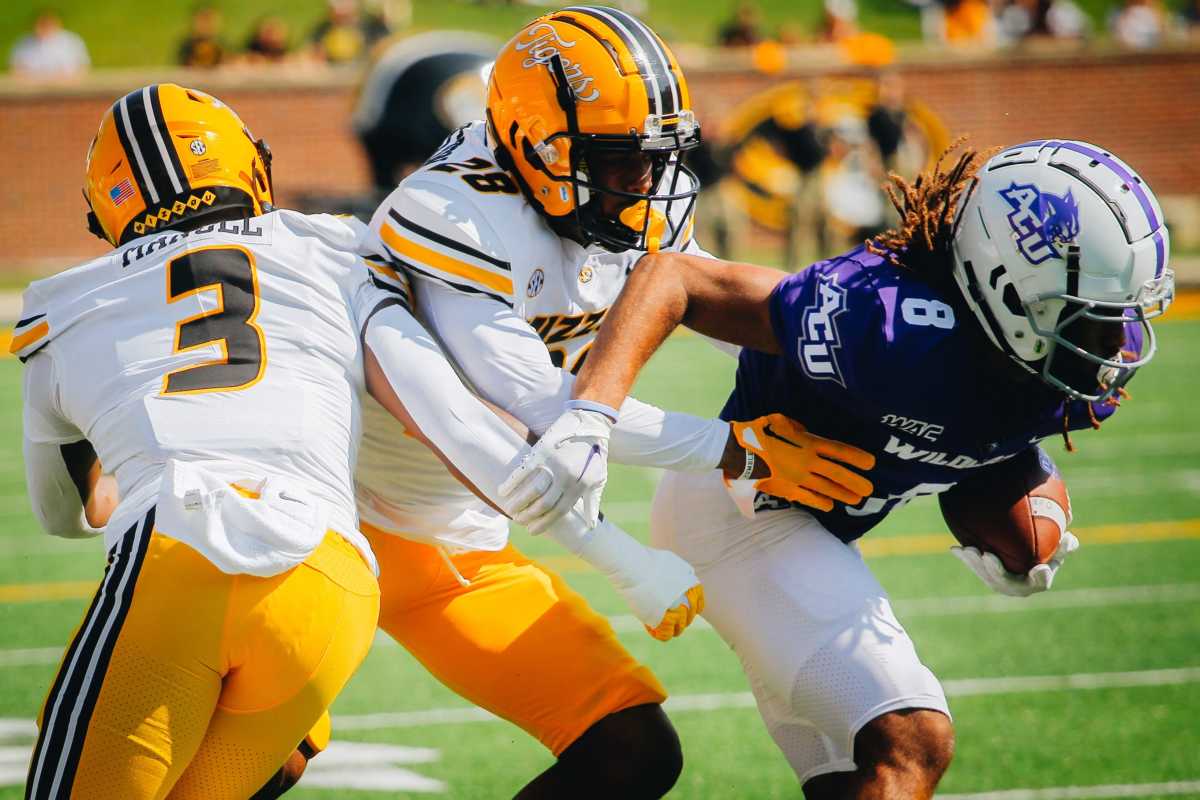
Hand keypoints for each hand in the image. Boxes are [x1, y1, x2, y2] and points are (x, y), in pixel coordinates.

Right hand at [499, 407, 614, 533]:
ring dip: (518, 502)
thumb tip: (591, 526)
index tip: (531, 531)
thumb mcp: (598, 479)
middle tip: (518, 520)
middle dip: (528, 515)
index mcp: (579, 487)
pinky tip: (502, 490)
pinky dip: (511, 482)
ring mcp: (554, 464)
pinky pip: (524, 470)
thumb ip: (592, 503)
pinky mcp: (542, 451)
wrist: (591, 423)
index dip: (543, 523)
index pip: (558, 512)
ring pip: (532, 490)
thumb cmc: (595, 454)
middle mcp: (566, 478)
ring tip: (509, 509)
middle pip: (543, 504)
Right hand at [548, 514, 704, 638]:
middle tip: (673, 621)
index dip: (692, 610)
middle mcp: (686, 599)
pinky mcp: (659, 619)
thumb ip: (685, 571)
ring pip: (679, 629)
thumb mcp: (673, 561)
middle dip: (682, 621)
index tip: (683, 612)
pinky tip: (655, 630)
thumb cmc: (649, 560)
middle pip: (689, 618)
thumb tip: (690, 575)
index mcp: (691, 586)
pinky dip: (662, 635)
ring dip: (673, 630)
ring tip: (665, 627)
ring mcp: (672, 610)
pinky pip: (666, 634)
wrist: (631, 565)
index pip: (699, 605)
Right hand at [731, 414, 874, 511]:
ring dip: (843, 494)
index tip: (870, 463)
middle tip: (869, 489)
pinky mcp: (786, 489)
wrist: (736, 450)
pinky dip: (820, 501)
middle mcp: (806, 461)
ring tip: (856, 500)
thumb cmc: (757, 431)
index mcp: (807, 442)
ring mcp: (797, 477)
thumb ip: (797, 427)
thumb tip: (804, 431)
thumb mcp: (780, 421)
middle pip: (837, 473)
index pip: (838, 450)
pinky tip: (830, 505)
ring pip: (826, 488)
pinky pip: (808, 497)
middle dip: (855, 481)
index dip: (856, 457)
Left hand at [950, 531, 1079, 596]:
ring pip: (986, 576)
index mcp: (1039, 580)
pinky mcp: (987, 577)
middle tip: (986, 554)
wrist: (1024, 558)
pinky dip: (966, 559)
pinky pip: (976, 569)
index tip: (1040, 567)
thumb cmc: (1046, 550)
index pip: (1040, 581)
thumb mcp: (1059, 548)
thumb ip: (1065, 544)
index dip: (1040, 577)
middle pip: (1004, 581)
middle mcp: (1018, 587)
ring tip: (966, 550)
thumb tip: (1069, 538)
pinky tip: (954, 548)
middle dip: (994, 570)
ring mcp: (1001, 584)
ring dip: (975, 564)